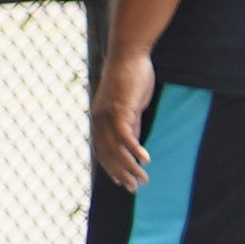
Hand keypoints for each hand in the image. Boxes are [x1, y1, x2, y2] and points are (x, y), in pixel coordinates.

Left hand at [92, 45, 152, 190]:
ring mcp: (107, 116)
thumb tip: (133, 141)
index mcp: (100, 120)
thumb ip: (131, 122)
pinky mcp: (119, 110)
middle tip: (133, 188)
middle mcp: (99, 121)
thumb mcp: (131, 104)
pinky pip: (126, 136)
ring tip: (142, 180)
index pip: (102, 151)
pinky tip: (145, 160)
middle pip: (107, 155)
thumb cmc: (131, 77)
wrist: (128, 55)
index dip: (111, 168)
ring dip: (129, 167)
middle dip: (120, 174)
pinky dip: (134, 149)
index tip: (121, 182)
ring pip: (116, 149)